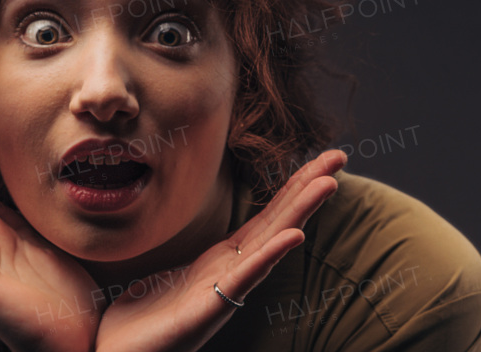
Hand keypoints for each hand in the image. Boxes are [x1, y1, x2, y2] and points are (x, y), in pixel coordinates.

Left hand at [94, 149, 345, 351]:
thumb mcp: (166, 277)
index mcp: (225, 260)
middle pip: (279, 220)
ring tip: (328, 184)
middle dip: (309, 186)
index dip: (294, 185)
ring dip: (301, 211)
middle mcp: (234, 271)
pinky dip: (270, 255)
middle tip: (339, 157)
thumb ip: (182, 257)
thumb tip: (173, 229)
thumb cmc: (141, 324)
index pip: (268, 215)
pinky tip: (292, 236)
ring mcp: (226, 289)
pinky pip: (245, 277)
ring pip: (270, 242)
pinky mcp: (211, 308)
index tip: (321, 159)